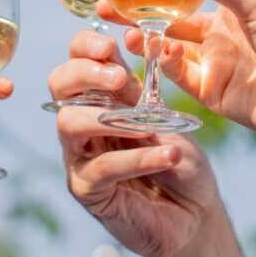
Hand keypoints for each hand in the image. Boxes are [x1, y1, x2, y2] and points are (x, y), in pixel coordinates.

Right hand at [47, 31, 221, 256]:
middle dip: (86, 73)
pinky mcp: (87, 190)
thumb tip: (128, 43)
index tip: (110, 45)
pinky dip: (138, 158)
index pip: (76, 60)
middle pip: (59, 85)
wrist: (196, 213)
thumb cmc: (180, 161)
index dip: (85, 46)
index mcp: (101, 97)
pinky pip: (103, 168)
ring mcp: (80, 156)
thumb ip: (141, 91)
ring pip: (69, 124)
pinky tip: (168, 157)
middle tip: (120, 78)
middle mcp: (82, 122)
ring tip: (145, 125)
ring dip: (108, 118)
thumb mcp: (165, 119)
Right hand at [99, 0, 255, 147]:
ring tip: (120, 25)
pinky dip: (160, 60)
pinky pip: (175, 72)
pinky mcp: (210, 89)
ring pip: (165, 41)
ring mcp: (213, 58)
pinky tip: (153, 49)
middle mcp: (219, 27)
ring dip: (141, 32)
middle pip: (167, 9)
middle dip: (136, 2)